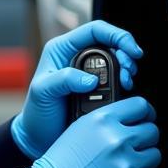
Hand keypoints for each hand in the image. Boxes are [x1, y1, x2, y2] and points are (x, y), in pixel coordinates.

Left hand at [11, 21, 142, 159]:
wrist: (40, 137)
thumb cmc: (37, 114)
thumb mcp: (43, 93)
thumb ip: (64, 80)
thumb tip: (90, 79)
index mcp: (62, 49)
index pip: (94, 30)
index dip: (116, 35)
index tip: (130, 49)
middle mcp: (76, 56)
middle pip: (110, 42)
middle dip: (125, 53)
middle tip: (130, 70)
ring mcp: (87, 72)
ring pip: (116, 59)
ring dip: (127, 68)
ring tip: (127, 80)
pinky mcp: (97, 87)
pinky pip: (116, 78)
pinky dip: (124, 81)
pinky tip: (124, 88)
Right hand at [24, 97, 160, 167]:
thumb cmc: (60, 166)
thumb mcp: (78, 129)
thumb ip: (106, 122)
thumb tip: (130, 121)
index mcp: (103, 120)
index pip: (141, 106)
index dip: (146, 113)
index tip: (145, 119)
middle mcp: (117, 139)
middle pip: (152, 131)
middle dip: (144, 139)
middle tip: (133, 147)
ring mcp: (126, 164)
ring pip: (154, 154)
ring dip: (144, 159)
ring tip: (127, 165)